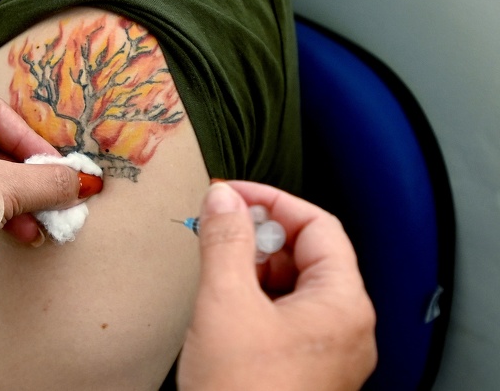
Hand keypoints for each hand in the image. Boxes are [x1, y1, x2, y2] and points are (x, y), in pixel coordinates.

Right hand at [177, 181, 376, 390]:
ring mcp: (331, 353)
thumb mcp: (225, 303)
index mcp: (342, 305)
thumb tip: (223, 198)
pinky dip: (259, 298)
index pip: (319, 226)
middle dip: (262, 236)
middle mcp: (347, 328)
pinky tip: (226, 303)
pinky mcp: (309, 371)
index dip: (274, 202)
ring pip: (298, 286)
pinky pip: (290, 317)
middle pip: (311, 255)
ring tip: (218, 266)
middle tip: (220, 228)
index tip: (233, 194)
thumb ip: (225, 241)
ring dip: (257, 267)